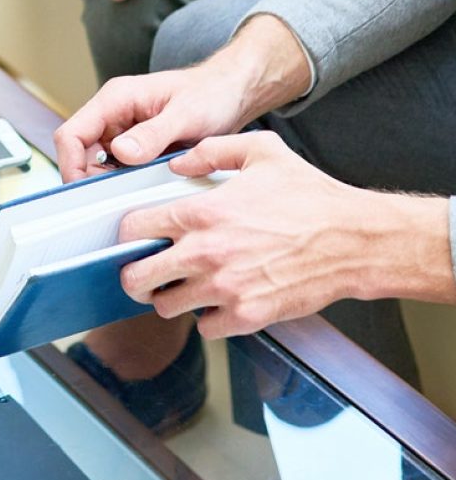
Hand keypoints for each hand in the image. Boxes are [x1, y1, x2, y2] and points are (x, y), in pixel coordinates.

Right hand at [53, 14, 310, 181]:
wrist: (232, 92)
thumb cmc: (211, 93)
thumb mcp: (185, 115)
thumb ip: (153, 134)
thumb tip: (120, 153)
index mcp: (115, 99)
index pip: (72, 133)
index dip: (72, 165)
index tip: (86, 192)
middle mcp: (113, 114)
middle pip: (81, 153)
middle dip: (92, 179)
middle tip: (116, 201)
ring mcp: (123, 130)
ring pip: (98, 163)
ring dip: (111, 182)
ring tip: (136, 194)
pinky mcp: (136, 144)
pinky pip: (119, 167)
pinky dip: (126, 181)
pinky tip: (147, 189)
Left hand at [116, 133, 451, 337]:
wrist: (353, 241)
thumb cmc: (311, 196)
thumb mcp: (260, 151)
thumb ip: (211, 151)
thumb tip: (178, 165)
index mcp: (203, 213)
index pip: (134, 228)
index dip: (127, 232)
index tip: (133, 236)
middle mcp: (207, 254)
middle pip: (138, 278)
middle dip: (135, 275)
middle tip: (145, 271)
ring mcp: (226, 289)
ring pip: (167, 307)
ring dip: (171, 298)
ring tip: (185, 285)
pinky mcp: (248, 316)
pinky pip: (206, 327)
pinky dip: (208, 318)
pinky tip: (219, 300)